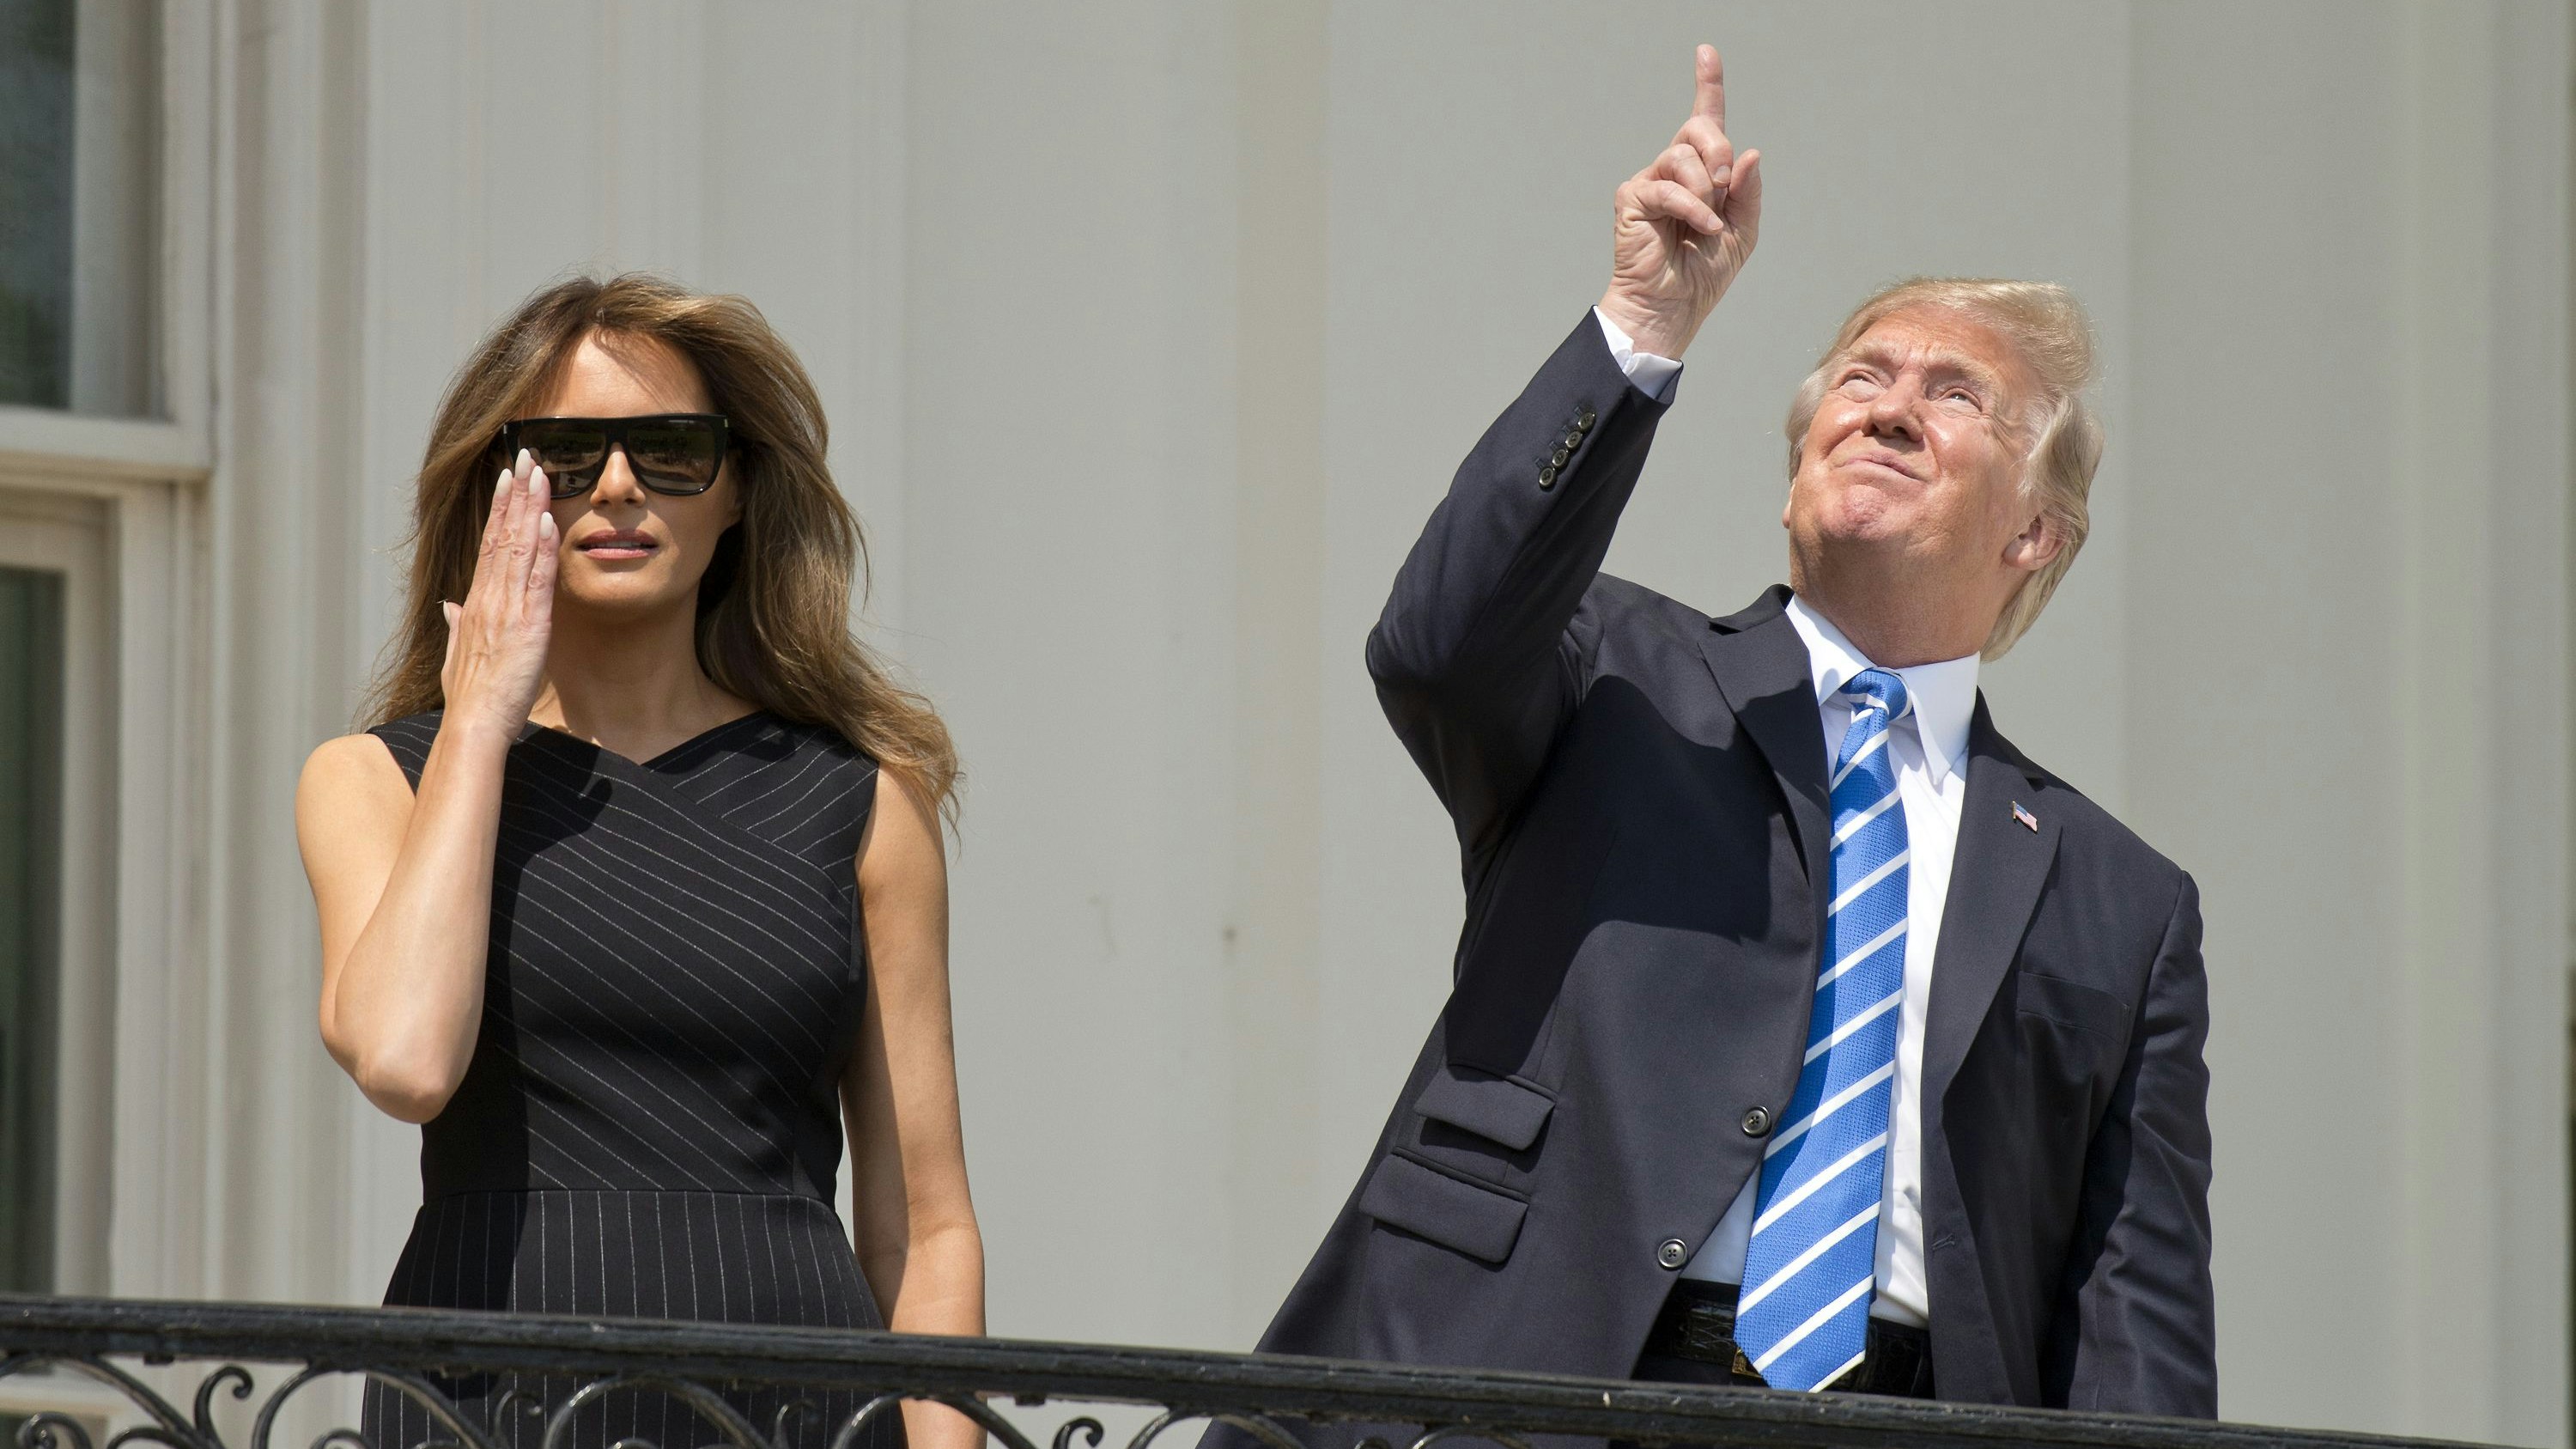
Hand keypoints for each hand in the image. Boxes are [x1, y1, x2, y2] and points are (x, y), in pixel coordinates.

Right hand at [439, 451, 556, 740]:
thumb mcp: (459, 656)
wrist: (473, 727)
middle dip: (515, 494)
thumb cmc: (470, 699)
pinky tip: (547, 520)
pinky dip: (541, 549)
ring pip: (518, 548)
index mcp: (476, 604)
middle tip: (525, 456)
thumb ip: (456, 626)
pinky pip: (536, 580)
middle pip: (502, 536)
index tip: (507, 478)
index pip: (489, 546)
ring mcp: (507, 609)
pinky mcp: (528, 626)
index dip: (498, 510)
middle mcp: (488, 599)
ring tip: (538, 472)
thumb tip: (450, 605)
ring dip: (530, 508)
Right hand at [1597, 44, 1761, 360]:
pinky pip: (1668, 186)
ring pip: (1682, 155)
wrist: (1672, 308)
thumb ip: (1747, 191)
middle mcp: (1674, 171)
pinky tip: (1701, 228)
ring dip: (1705, 188)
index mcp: (1703, 174)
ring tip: (1708, 221)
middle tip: (1725, 183)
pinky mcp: (1633, 199)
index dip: (1707, 84)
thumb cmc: (1702, 275)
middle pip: (1698, 127)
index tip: (1706, 52)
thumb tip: (1748, 152)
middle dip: (1719, 149)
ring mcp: (1651, 182)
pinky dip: (1692, 208)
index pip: (1705, 120)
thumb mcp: (1743, 231)